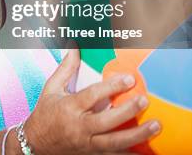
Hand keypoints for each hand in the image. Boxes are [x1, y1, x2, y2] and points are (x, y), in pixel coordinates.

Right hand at [23, 48, 160, 154]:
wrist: (36, 144)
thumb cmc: (45, 114)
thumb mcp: (51, 89)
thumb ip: (65, 69)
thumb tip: (74, 47)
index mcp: (69, 107)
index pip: (92, 96)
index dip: (111, 87)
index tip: (129, 78)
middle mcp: (79, 127)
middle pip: (106, 120)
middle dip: (127, 111)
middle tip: (144, 100)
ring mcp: (87, 143)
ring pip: (114, 142)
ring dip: (137, 135)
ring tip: (156, 125)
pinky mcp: (92, 154)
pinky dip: (131, 154)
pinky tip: (148, 150)